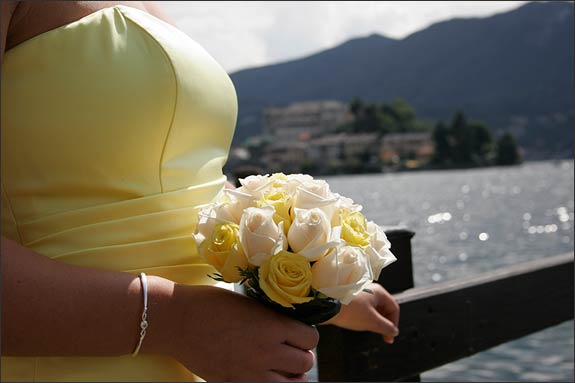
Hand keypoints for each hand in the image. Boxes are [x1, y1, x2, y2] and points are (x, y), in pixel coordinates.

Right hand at [158, 284, 318, 381]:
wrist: (177, 320)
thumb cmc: (211, 304)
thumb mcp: (249, 303)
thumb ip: (272, 318)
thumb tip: (291, 327)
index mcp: (271, 326)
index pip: (310, 338)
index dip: (307, 335)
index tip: (299, 332)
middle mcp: (266, 352)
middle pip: (306, 363)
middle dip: (302, 355)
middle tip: (291, 349)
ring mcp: (250, 372)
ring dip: (291, 375)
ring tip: (282, 367)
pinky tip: (263, 375)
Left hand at [322, 282, 398, 343]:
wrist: (326, 306)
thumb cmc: (349, 310)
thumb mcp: (371, 321)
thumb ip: (386, 327)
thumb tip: (394, 331)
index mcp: (378, 292)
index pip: (394, 308)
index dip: (394, 323)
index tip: (390, 336)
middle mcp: (370, 291)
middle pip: (384, 308)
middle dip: (384, 323)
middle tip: (383, 337)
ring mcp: (360, 294)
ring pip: (373, 310)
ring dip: (375, 322)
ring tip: (369, 330)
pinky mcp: (351, 299)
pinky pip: (363, 310)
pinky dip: (365, 318)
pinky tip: (358, 324)